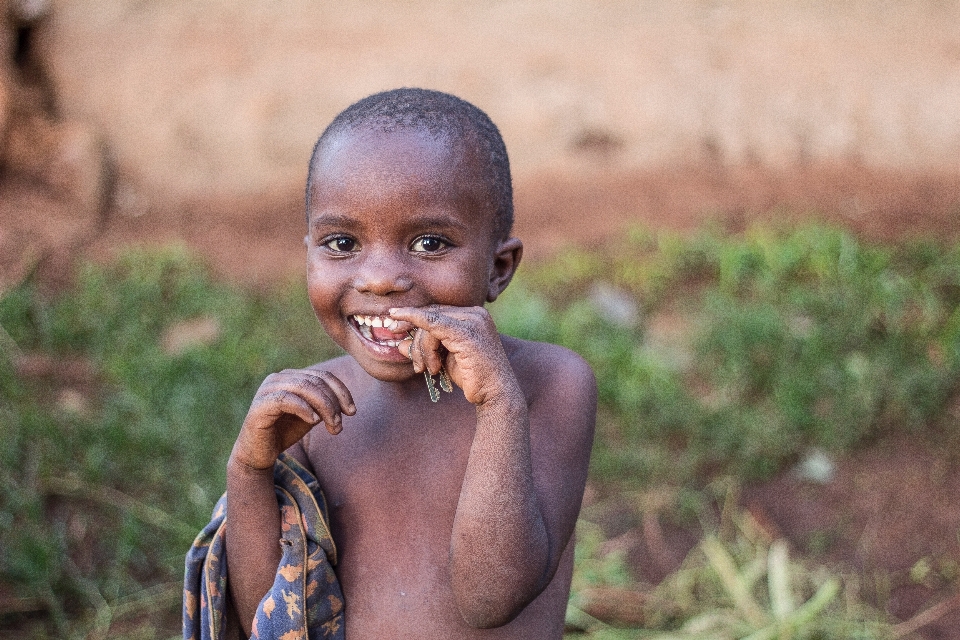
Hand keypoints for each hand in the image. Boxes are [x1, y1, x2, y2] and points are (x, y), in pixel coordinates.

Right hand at [231, 368, 354, 469]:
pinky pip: (286, 399)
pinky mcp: (260, 405)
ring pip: (304, 387)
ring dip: (324, 407)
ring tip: (332, 426)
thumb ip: (324, 404)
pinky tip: (314, 421)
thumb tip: (344, 402)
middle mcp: (278, 378)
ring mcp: (267, 389)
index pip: (322, 376)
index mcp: (291, 376)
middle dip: (333, 403)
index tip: (352, 411)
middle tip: (339, 425)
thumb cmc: (285, 432)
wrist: (258, 453)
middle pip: (315, 381)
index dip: (341, 391)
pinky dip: (304, 408)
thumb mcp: (311, 415)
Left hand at [389, 305, 519, 405]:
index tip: (394, 327)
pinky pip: (432, 322)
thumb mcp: (444, 360)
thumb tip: (400, 343)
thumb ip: (425, 348)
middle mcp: (475, 314)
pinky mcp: (465, 331)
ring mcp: (472, 320)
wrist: (495, 394)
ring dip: (422, 350)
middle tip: (416, 365)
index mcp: (473, 316)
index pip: (437, 312)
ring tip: (431, 370)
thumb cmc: (473, 378)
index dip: (413, 318)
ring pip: (429, 324)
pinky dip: (414, 321)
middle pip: (431, 315)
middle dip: (416, 339)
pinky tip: (402, 325)